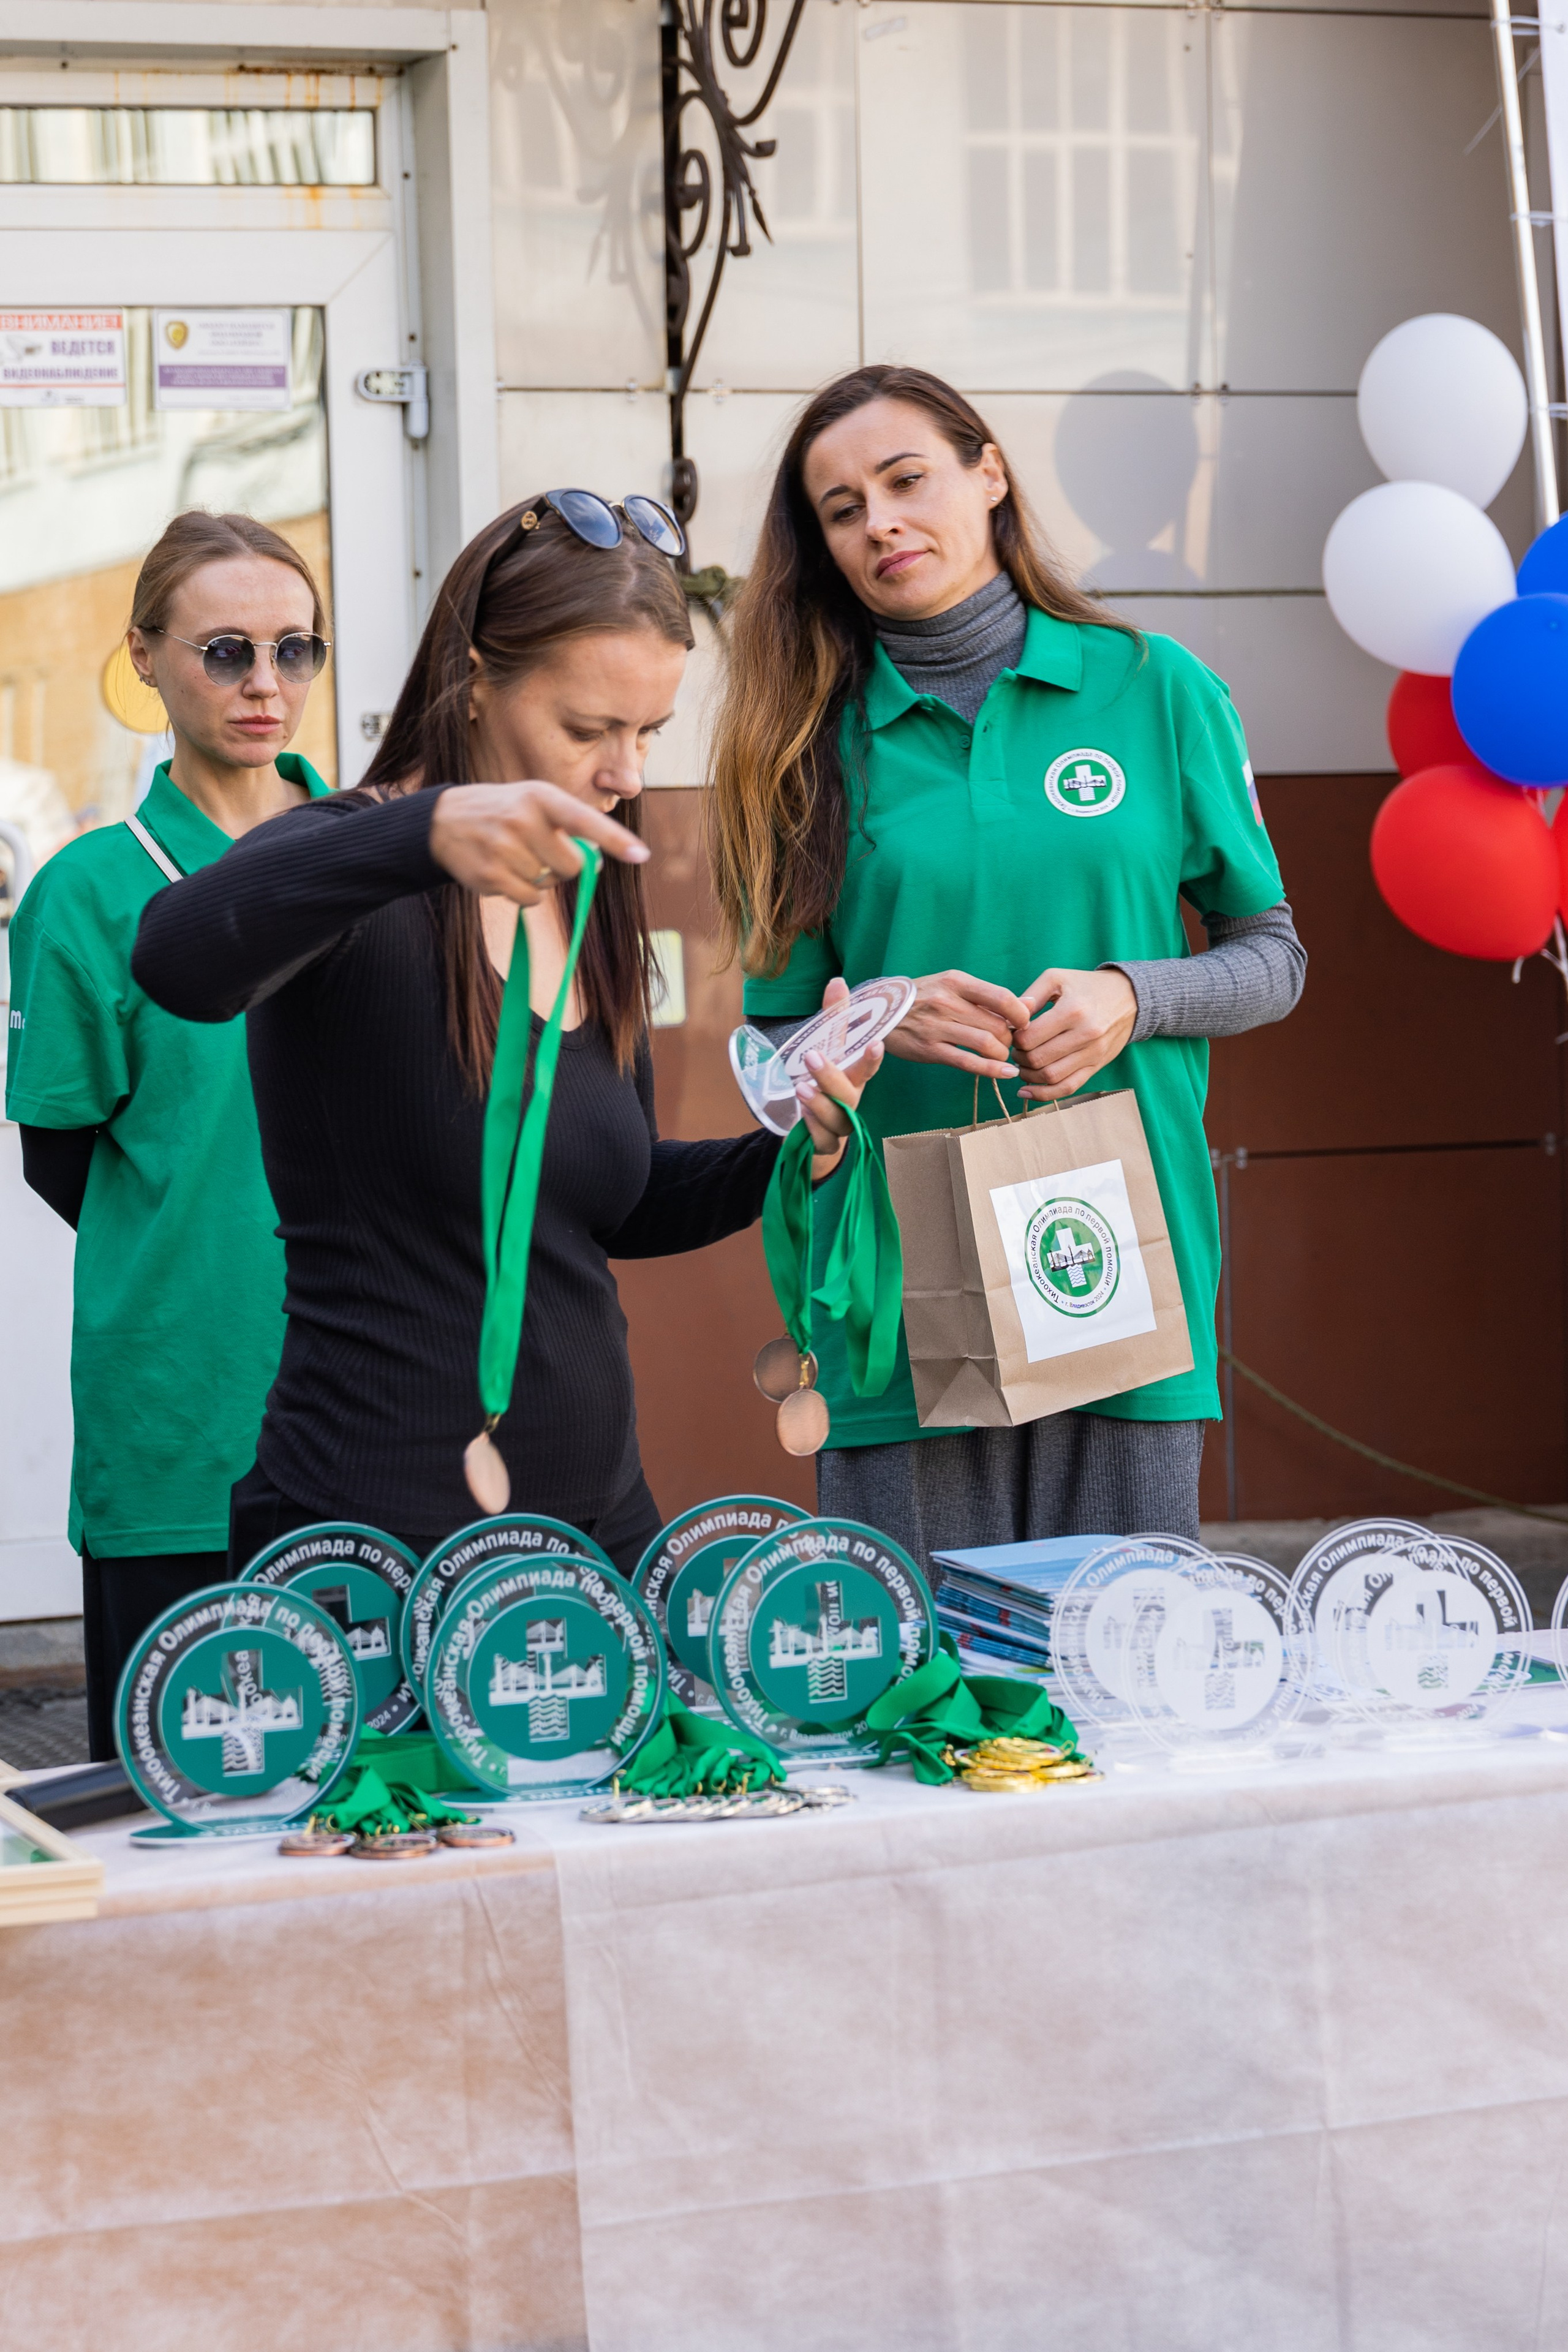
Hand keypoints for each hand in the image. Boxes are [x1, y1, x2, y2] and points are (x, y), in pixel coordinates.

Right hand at [429, 780, 648, 904]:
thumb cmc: (504, 812)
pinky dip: (525, 893)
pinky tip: (505, 872)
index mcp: (539, 797)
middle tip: (541, 851)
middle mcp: (522, 819)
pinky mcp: (490, 876)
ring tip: (514, 856)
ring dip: (539, 878)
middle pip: (572, 865)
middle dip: (564, 865)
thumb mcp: (534, 803)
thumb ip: (569, 826)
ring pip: (549, 884)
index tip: (641, 855)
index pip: (584, 820)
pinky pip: (530, 899)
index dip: (614, 840)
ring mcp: (504, 848)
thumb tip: (598, 861)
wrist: (443, 821)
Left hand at [793, 978, 885, 1180]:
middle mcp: (849, 1101)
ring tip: (801, 1088)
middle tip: (812, 1057)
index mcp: (853, 1078)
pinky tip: (803, 1118)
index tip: (875, 1044)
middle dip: (832, 1077)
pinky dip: (815, 1131)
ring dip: (821, 1105)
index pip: (867, 1068)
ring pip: (839, 1120)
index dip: (872, 1058)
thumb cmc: (824, 1083)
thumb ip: (832, 1018)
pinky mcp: (824, 1143)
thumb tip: (837, 981)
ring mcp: (838, 1125)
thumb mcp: (825, 1048)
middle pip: (849, 1095)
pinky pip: (824, 1142)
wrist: (813, 1128)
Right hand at [885, 969, 1028, 1077]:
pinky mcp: (929, 1049)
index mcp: (956, 981)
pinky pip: (968, 1062)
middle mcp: (947, 1002)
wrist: (879, 1010)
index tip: (1023, 1023)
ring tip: (1001, 1055)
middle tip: (1009, 1042)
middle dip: (1010, 1038)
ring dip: (1002, 1054)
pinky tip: (1005, 1073)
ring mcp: (937, 1027)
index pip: (1001, 997)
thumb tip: (1030, 1003)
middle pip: (997, 1024)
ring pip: (986, 1044)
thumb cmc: (923, 997)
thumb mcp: (953, 986)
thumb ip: (989, 996)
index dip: (1020, 1014)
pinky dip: (991, 1070)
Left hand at [1013, 967, 1137, 1100]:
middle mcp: (1085, 1034)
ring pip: (1050, 1076)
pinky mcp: (1097, 1065)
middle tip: (1016, 1049)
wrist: (1129, 998)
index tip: (1013, 1034)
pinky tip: (1027, 1091)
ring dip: (1028, 1075)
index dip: (1014, 1039)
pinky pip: (1069, 1087)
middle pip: (1038, 1059)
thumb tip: (1010, 1018)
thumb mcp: (1056, 979)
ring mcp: (1093, 1053)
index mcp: (1072, 1010)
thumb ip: (1030, 996)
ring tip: (1023, 1064)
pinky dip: (1045, 1093)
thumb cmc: (1086, 986)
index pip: (1030, 1037)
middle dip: (1019, 1057)